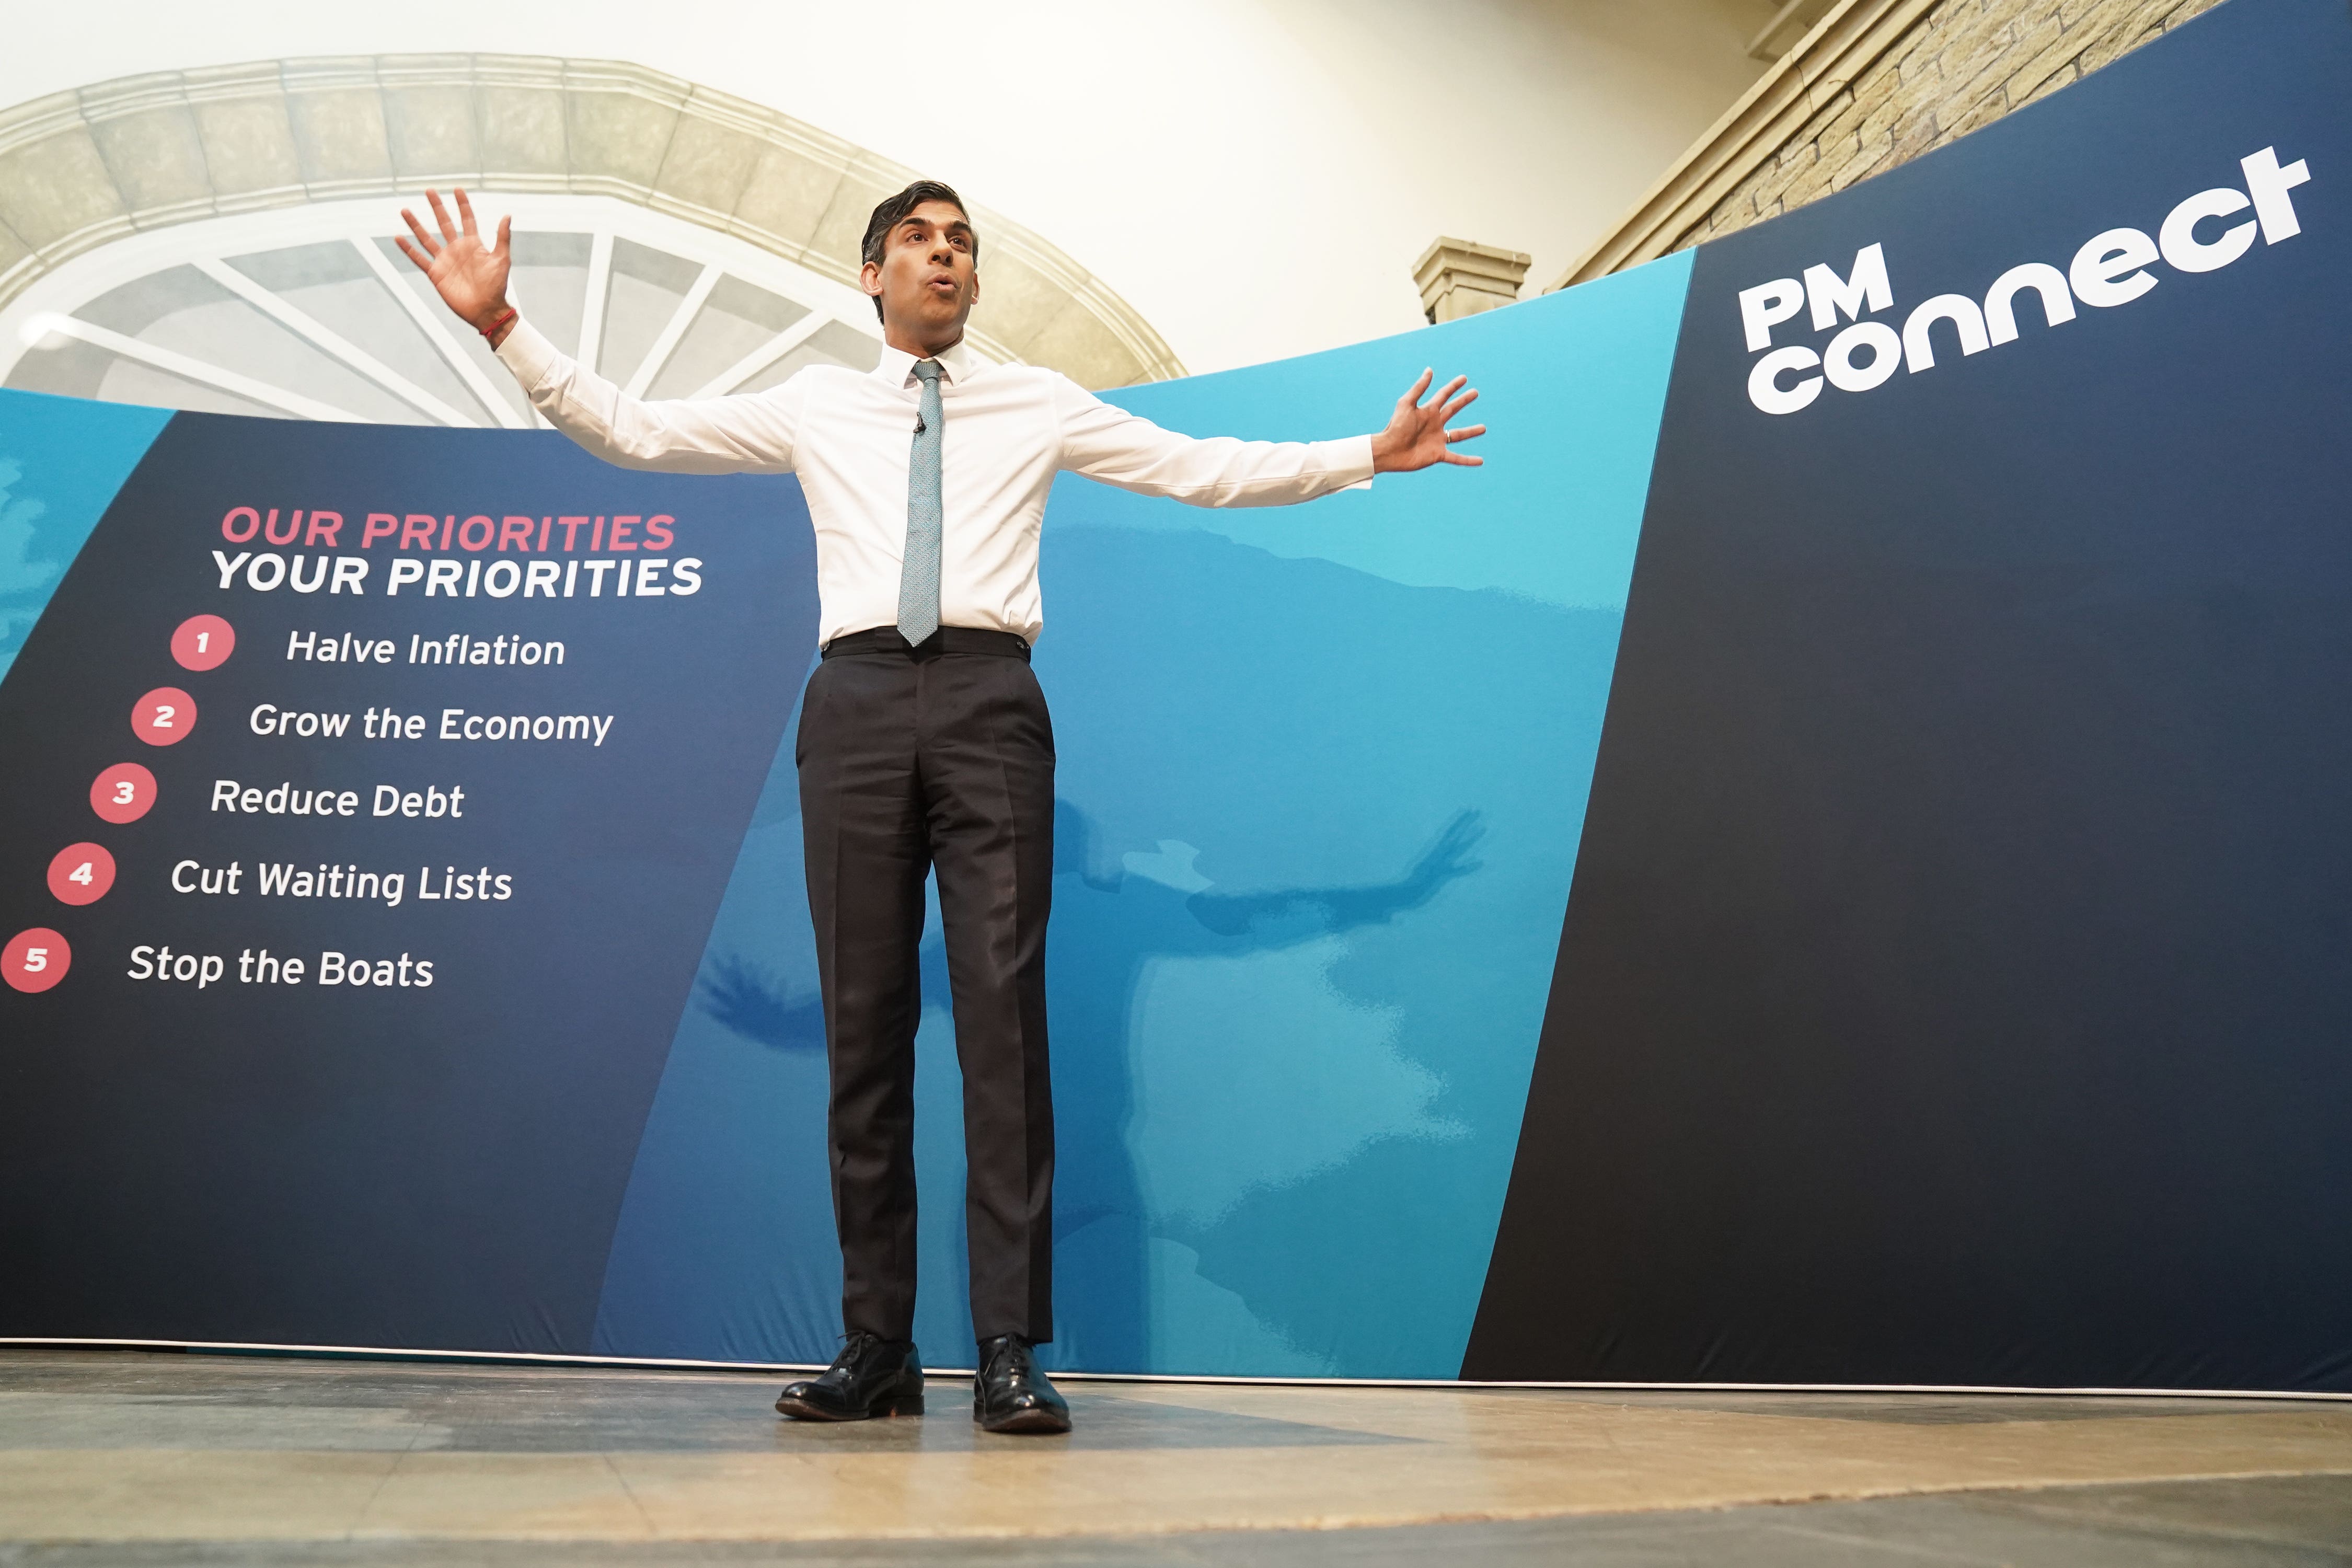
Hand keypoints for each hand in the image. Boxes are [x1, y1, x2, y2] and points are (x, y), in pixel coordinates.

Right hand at [395, 188, 513, 338]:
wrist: (486, 309)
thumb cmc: (496, 286)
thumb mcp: (502, 259)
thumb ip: (502, 237)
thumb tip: (507, 215)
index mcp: (473, 244)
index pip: (467, 219)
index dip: (462, 205)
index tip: (457, 189)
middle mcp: (456, 249)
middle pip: (444, 223)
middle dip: (437, 207)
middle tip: (429, 191)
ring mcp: (445, 260)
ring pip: (426, 238)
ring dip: (416, 225)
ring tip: (405, 210)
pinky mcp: (435, 273)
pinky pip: (419, 259)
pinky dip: (408, 249)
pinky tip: (398, 237)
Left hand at [1370, 369, 1484, 472]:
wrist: (1389, 450)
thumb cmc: (1395, 426)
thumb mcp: (1407, 403)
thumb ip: (1419, 388)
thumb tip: (1429, 370)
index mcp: (1428, 411)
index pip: (1444, 395)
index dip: (1454, 387)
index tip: (1464, 379)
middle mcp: (1434, 424)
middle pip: (1453, 410)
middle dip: (1463, 401)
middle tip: (1475, 393)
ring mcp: (1437, 440)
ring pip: (1458, 435)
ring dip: (1471, 431)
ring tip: (1484, 428)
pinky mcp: (1437, 455)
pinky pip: (1456, 458)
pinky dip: (1468, 460)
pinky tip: (1480, 461)